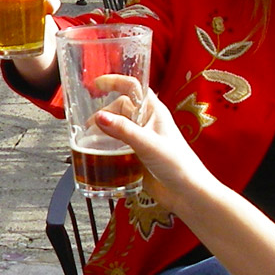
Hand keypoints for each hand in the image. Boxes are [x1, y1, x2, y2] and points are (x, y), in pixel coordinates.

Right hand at [93, 75, 212, 212]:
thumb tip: (99, 116)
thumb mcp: (148, 144)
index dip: (116, 81)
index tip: (97, 83)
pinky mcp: (136, 154)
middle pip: (119, 108)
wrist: (186, 192)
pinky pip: (116, 145)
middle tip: (88, 128)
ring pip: (116, 127)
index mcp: (154, 110)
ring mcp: (141, 138)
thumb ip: (124, 130)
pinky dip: (105, 147)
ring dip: (102, 131)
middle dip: (103, 114)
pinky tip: (96, 155)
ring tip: (89, 142)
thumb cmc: (178, 164)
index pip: (134, 87)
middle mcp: (146, 121)